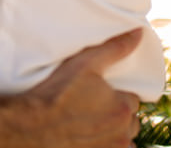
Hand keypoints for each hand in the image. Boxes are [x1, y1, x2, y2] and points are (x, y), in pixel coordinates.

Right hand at [18, 31, 142, 146]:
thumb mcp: (85, 63)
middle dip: (119, 114)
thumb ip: (115, 48)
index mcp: (123, 107)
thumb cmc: (58, 92)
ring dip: (117, 133)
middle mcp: (122, 132)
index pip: (133, 99)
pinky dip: (108, 146)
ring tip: (94, 124)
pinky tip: (92, 138)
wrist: (32, 126)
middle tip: (97, 108)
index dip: (118, 94)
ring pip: (125, 141)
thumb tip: (139, 33)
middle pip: (131, 121)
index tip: (102, 94)